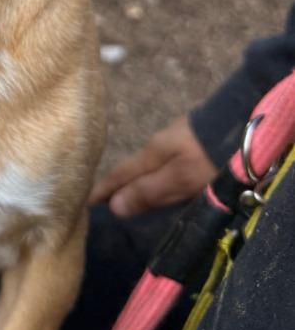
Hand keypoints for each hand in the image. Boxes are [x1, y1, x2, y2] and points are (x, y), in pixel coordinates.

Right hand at [90, 116, 215, 216]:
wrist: (245, 122)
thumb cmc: (211, 155)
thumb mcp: (180, 177)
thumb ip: (149, 191)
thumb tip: (114, 207)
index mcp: (153, 154)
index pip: (120, 175)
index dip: (103, 190)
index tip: (84, 202)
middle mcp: (159, 145)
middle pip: (132, 168)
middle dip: (116, 184)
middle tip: (100, 201)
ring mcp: (176, 140)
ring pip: (148, 164)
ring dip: (135, 179)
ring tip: (127, 193)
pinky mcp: (192, 141)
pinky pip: (163, 161)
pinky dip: (154, 173)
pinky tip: (159, 178)